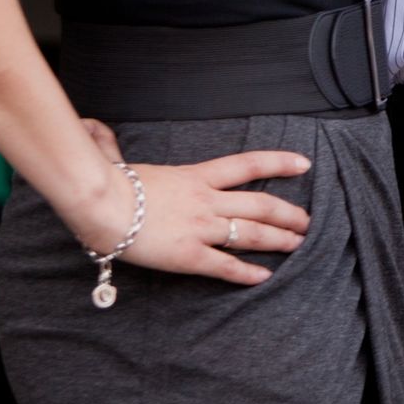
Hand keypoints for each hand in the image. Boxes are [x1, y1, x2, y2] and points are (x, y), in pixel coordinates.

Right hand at [59, 119, 313, 286]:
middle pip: (260, 205)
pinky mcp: (189, 255)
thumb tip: (94, 127)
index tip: (304, 164)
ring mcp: (201, 227)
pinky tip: (265, 276)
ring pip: (252, 235)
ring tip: (298, 246)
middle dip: (289, 214)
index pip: (248, 165)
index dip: (280, 163)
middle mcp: (207, 200)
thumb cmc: (107, 181)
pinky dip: (247, 273)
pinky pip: (226, 266)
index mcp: (196, 176)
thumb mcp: (120, 159)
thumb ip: (113, 144)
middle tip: (308, 222)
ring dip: (278, 241)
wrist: (100, 202)